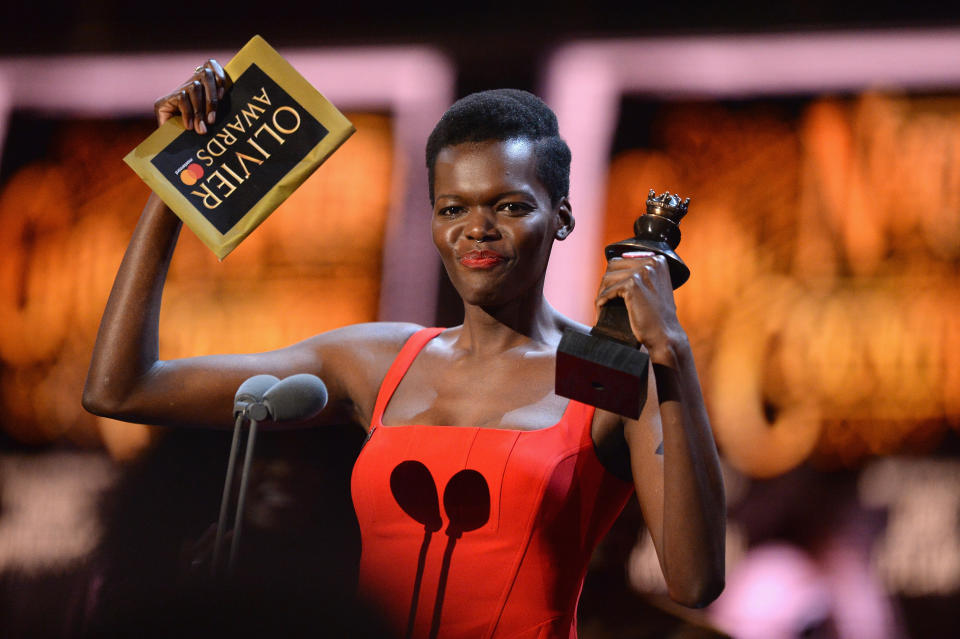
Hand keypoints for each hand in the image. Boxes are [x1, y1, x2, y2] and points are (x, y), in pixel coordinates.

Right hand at [153, 59, 230, 133]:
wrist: (168, 144)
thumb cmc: (194, 134)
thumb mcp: (209, 119)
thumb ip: (216, 108)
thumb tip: (231, 103)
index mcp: (202, 85)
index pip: (210, 65)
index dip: (219, 75)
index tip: (222, 96)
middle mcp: (188, 84)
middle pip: (206, 75)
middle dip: (211, 99)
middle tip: (212, 121)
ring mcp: (175, 92)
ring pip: (195, 87)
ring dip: (200, 110)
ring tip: (201, 129)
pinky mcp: (163, 101)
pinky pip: (182, 98)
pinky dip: (188, 113)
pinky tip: (189, 126)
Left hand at [595, 251, 684, 365]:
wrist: (664, 335)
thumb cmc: (658, 316)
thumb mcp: (654, 287)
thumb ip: (640, 274)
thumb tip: (613, 267)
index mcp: (657, 260)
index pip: (623, 260)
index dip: (614, 276)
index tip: (610, 290)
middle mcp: (651, 262)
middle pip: (613, 266)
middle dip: (606, 283)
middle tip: (604, 298)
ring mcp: (642, 272)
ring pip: (607, 277)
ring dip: (601, 293)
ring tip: (602, 305)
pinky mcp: (633, 285)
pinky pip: (607, 290)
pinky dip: (601, 301)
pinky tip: (601, 309)